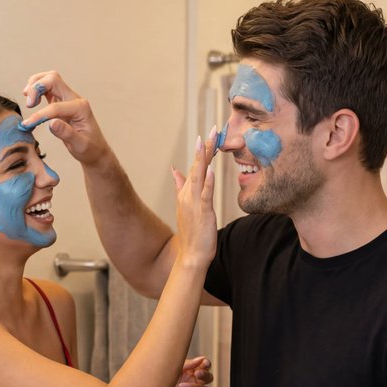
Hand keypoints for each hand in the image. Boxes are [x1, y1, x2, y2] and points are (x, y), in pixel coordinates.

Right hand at [20, 71, 110, 166]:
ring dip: (35, 84)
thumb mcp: (80, 145)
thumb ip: (66, 134)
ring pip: (49, 79)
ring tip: (29, 101)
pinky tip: (31, 100)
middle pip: (53, 79)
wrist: (95, 150)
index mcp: (80, 108)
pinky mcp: (60, 101)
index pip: (56, 106)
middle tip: (29, 105)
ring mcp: (67, 98)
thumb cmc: (89, 148)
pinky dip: (36, 89)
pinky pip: (48, 87)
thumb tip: (52, 124)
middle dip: (36, 88)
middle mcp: (74, 99)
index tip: (28, 124)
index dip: (40, 114)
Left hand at [163, 356, 212, 386]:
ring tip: (181, 386)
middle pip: (209, 378)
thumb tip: (202, 358)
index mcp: (191, 370)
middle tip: (197, 373)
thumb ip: (188, 364)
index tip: (204, 363)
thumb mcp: (173, 368)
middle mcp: (194, 381)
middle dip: (205, 375)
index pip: (205, 366)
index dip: (207, 364)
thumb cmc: (159, 377)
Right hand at [173, 133, 216, 270]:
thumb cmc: (192, 234)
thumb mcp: (185, 206)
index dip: (202, 150)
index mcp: (186, 193)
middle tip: (212, 128)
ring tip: (207, 141)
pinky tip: (211, 169)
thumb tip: (175, 170)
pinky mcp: (202, 213)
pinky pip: (205, 195)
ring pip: (199, 176)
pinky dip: (207, 182)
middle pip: (197, 167)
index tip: (208, 134)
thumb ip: (180, 186)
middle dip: (204, 147)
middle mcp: (188, 195)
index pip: (195, 167)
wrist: (190, 257)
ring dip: (203, 158)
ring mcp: (194, 203)